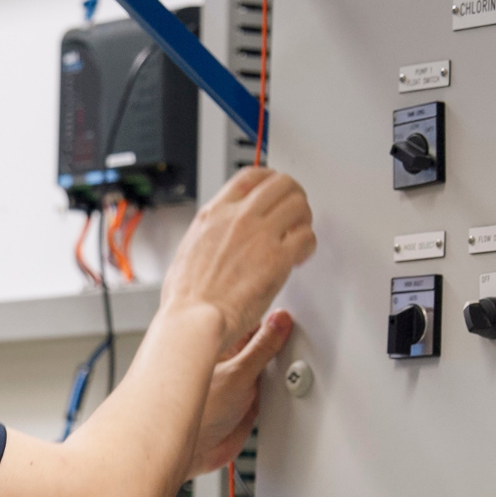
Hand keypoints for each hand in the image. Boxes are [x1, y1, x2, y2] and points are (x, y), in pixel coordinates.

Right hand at [160, 168, 314, 354]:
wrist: (193, 319)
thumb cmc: (186, 297)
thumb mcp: (189, 249)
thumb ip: (210, 234)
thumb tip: (218, 237)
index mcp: (214, 214)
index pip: (251, 177)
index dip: (270, 179)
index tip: (275, 189)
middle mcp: (238, 217)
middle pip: (281, 184)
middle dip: (293, 196)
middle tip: (294, 213)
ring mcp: (259, 235)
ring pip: (299, 205)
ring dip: (303, 219)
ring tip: (297, 236)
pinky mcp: (277, 258)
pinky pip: (307, 237)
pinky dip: (308, 245)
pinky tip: (298, 257)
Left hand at [190, 310, 292, 476]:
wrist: (196, 451)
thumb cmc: (198, 410)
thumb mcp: (239, 374)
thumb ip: (263, 348)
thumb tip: (279, 320)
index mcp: (218, 345)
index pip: (250, 323)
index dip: (270, 320)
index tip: (291, 317)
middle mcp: (228, 361)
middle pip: (262, 344)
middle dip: (279, 344)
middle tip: (297, 341)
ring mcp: (239, 382)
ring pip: (268, 367)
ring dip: (280, 369)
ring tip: (291, 367)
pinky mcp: (249, 401)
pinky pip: (270, 388)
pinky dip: (280, 388)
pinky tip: (287, 386)